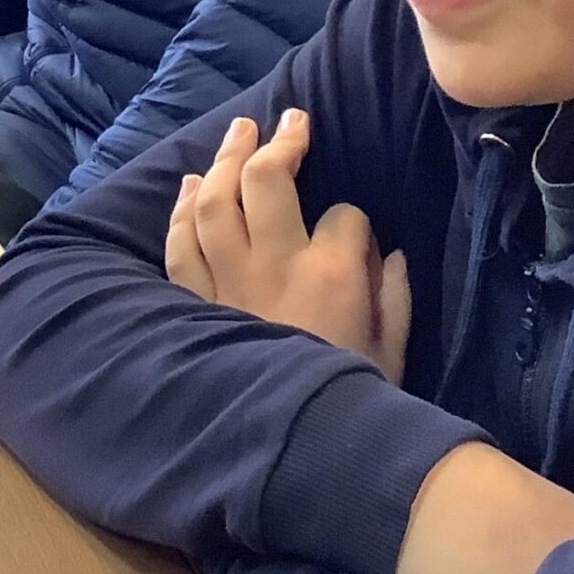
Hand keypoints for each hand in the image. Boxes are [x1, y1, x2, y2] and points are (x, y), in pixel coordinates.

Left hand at [165, 110, 409, 383]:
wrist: (297, 455)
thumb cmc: (355, 402)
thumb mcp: (393, 353)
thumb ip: (394, 296)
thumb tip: (388, 253)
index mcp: (334, 274)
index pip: (345, 213)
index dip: (353, 220)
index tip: (355, 239)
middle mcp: (276, 265)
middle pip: (267, 180)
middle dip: (280, 141)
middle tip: (289, 118)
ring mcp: (228, 283)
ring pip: (213, 202)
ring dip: (223, 160)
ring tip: (238, 132)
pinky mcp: (197, 304)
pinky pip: (180, 245)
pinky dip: (181, 211)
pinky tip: (188, 186)